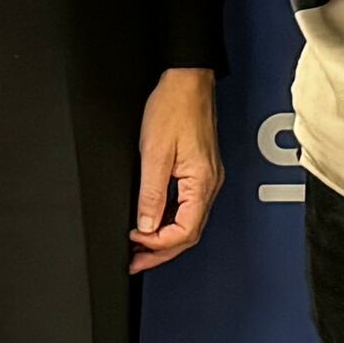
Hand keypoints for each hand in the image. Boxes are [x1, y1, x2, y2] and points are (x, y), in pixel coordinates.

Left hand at [132, 68, 221, 272]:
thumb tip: (146, 225)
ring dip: (163, 239)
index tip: (134, 243)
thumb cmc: (175, 107)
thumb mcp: (155, 153)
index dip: (157, 245)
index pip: (184, 233)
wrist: (187, 80)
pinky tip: (151, 222)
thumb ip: (151, 193)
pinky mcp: (200, 172)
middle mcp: (209, 185)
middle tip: (135, 262)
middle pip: (188, 234)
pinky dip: (168, 221)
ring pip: (188, 222)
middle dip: (160, 252)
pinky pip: (187, 207)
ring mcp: (206, 179)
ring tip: (139, 247)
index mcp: (202, 184)